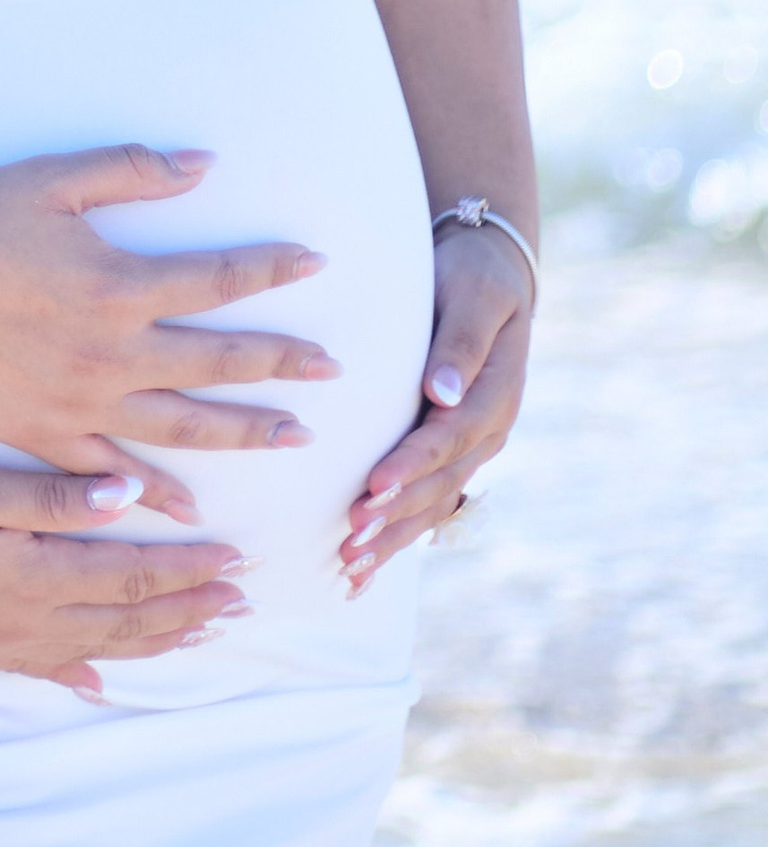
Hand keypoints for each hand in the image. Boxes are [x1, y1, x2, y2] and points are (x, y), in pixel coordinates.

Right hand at [0, 145, 338, 525]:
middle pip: (219, 362)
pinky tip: (191, 509)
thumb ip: (133, 171)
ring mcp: (81, 403)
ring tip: (295, 437)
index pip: (219, 279)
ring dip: (246, 431)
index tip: (315, 264)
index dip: (271, 269)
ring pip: (185, 426)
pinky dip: (157, 494)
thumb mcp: (50, 180)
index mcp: (119, 285)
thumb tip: (205, 165)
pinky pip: (114, 473)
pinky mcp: (42, 436)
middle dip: (282, 363)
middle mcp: (113, 353)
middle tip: (333, 371)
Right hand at [0, 455, 251, 699]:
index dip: (188, 570)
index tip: (235, 561)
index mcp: (37, 573)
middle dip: (188, 609)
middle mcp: (30, 619)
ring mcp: (2, 641)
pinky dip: (81, 675)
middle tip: (240, 603)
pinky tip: (100, 684)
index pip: (132, 573)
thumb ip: (53, 497)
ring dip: (155, 641)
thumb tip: (130, 498)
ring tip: (199, 634)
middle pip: (127, 618)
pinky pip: (44, 670)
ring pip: (99, 646)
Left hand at [341, 219, 531, 587]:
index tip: (374, 486)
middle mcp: (487, 432)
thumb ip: (461, 343)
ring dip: (394, 538)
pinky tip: (363, 570)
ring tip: (350, 566)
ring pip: (433, 504)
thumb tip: (443, 393)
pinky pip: (427, 504)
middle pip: (440, 483)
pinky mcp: (450, 455)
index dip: (413, 464)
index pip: (450, 438)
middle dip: (396, 516)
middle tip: (350, 540)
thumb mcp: (473, 296)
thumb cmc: (473, 278)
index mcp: (496, 396)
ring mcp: (471, 449)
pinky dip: (397, 536)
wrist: (492, 276)